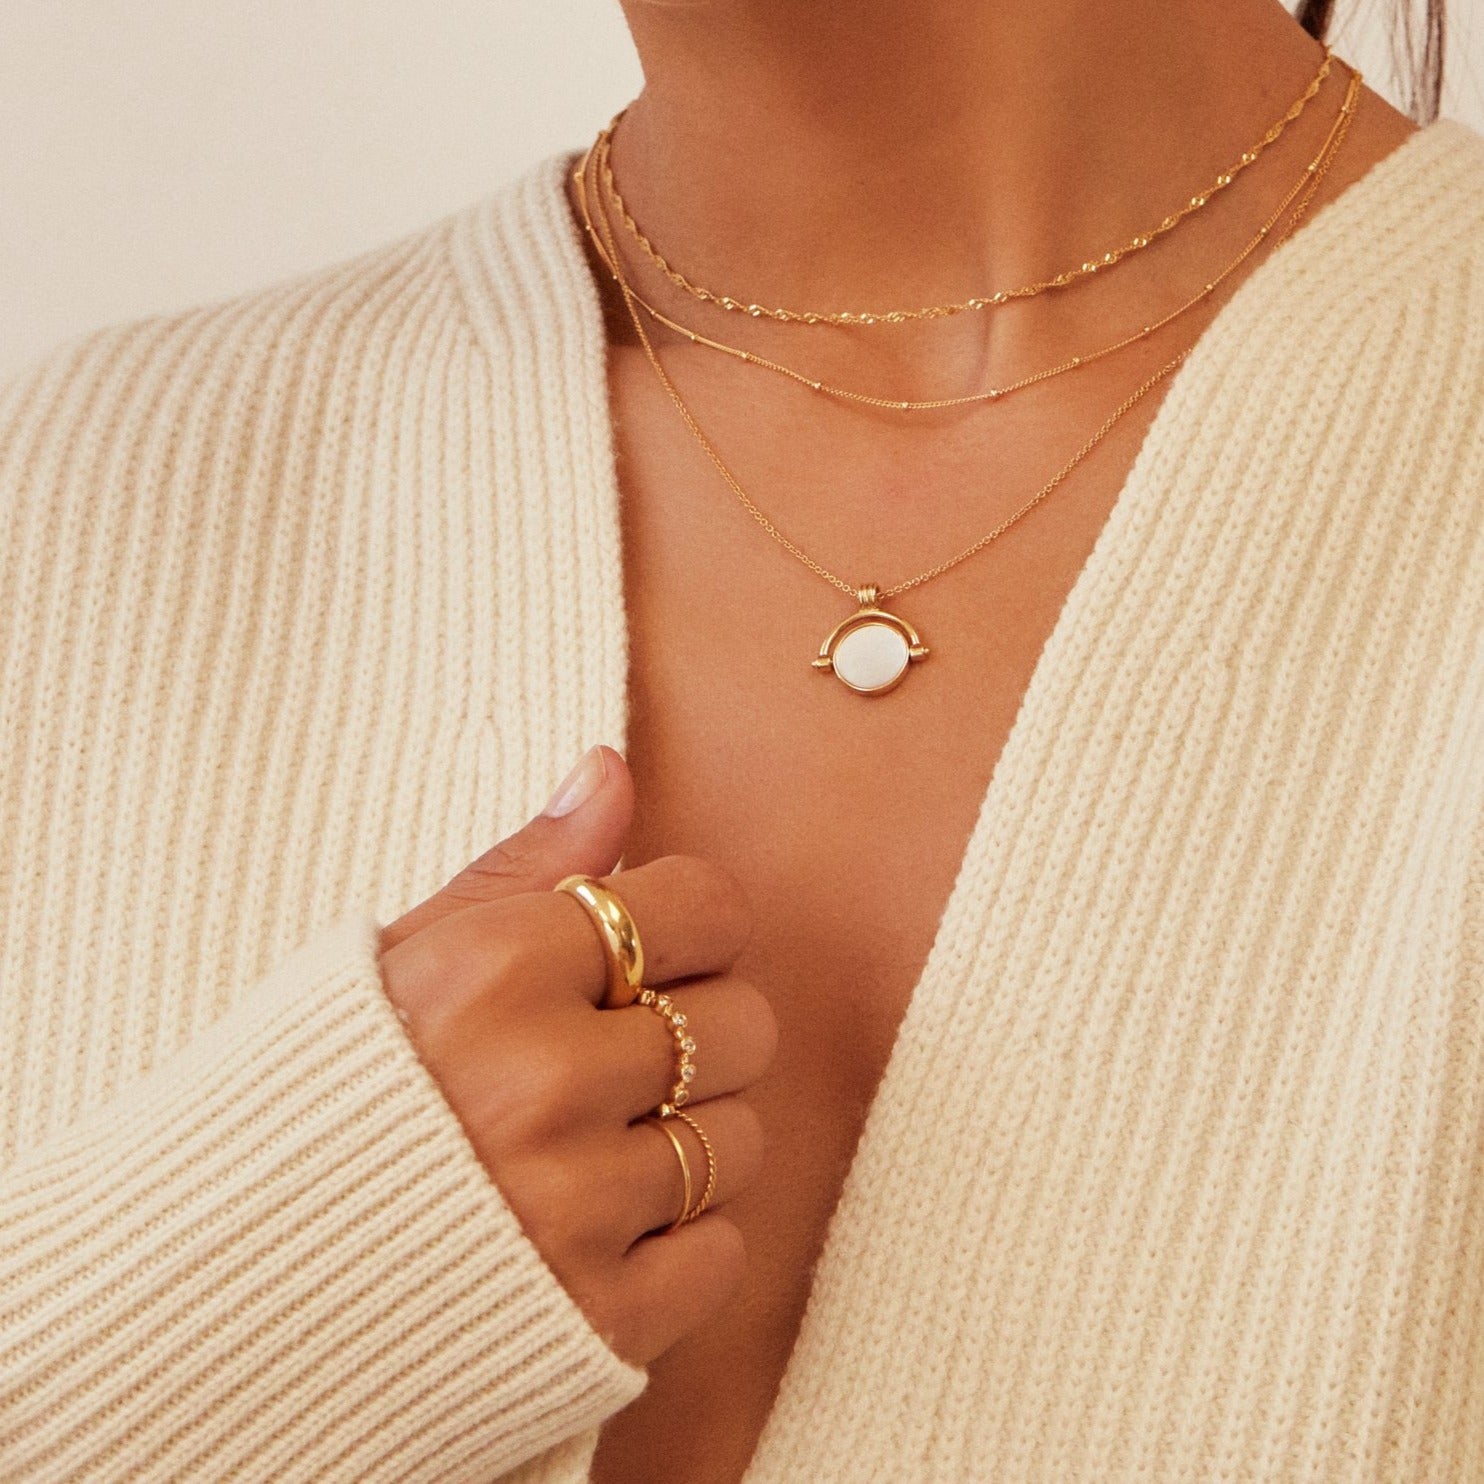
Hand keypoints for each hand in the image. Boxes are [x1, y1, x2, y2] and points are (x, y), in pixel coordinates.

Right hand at [377, 744, 775, 1367]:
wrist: (223, 1283)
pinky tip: (590, 1230)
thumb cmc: (325, 1094)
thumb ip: (525, 867)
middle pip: (742, 1025)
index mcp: (496, 973)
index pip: (706, 907)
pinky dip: (675, 1246)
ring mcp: (571, 1210)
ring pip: (739, 1142)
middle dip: (695, 1034)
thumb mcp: (406, 957)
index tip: (653, 953)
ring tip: (588, 1150)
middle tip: (614, 1060)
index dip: (693, 928)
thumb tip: (610, 767)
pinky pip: (719, 1253)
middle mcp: (542, 1085)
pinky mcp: (593, 1321)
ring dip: (683, 1144)